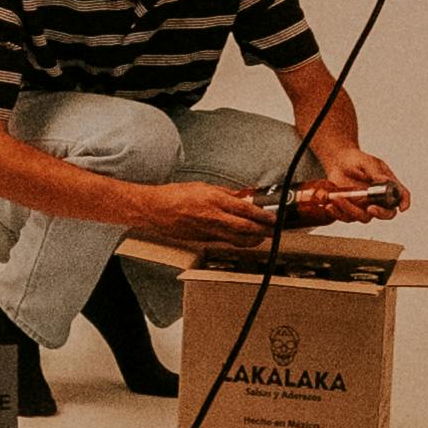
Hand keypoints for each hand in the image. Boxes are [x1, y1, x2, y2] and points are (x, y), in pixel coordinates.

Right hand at [136, 181, 281, 254]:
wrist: (154, 210)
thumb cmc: (174, 195)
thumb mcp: (202, 186)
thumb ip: (223, 192)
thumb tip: (239, 196)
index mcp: (213, 200)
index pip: (244, 209)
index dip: (261, 215)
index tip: (272, 218)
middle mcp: (213, 217)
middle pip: (245, 227)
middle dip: (262, 231)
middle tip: (273, 231)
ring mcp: (208, 230)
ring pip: (236, 239)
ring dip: (252, 239)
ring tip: (261, 237)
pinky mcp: (202, 239)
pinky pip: (224, 241)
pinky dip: (235, 240)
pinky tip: (241, 239)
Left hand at [306, 158, 408, 223]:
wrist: (339, 162)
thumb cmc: (357, 160)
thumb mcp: (368, 162)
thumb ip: (377, 173)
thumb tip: (385, 182)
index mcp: (388, 186)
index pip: (401, 196)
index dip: (404, 202)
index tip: (402, 207)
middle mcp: (379, 199)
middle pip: (387, 214)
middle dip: (380, 213)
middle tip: (371, 207)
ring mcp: (365, 206)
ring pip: (363, 217)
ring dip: (351, 210)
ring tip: (338, 198)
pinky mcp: (350, 209)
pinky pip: (346, 217)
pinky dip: (338, 214)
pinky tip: (330, 206)